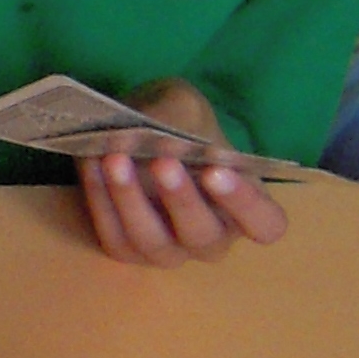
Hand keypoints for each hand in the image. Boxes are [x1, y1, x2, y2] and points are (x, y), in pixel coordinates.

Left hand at [76, 79, 286, 267]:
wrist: (136, 130)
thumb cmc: (178, 123)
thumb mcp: (186, 107)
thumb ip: (181, 119)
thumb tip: (162, 138)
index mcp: (247, 207)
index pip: (266, 224)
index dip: (245, 204)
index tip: (220, 170)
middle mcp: (213, 237)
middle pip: (203, 236)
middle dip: (181, 199)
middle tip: (163, 162)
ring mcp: (170, 250)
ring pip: (154, 242)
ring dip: (132, 201)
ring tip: (115, 160)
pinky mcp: (130, 250)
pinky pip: (116, 236)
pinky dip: (102, 200)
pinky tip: (93, 163)